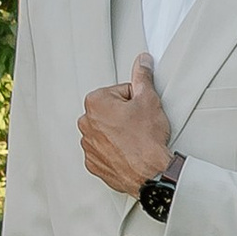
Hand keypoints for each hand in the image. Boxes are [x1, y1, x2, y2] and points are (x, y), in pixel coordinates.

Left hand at [80, 54, 173, 194]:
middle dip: (124, 115)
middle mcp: (86, 123)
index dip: (135, 101)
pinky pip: (103, 150)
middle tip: (140, 125)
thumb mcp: (149, 100)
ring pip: (106, 131)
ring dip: (119, 133)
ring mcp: (88, 145)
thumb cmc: (147, 140)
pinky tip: (129, 152)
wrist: (150, 173)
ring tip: (135, 140)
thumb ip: (142, 77)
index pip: (119, 92)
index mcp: (96, 102)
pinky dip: (115, 150)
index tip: (141, 111)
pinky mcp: (93, 163)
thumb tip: (142, 62)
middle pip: (110, 111)